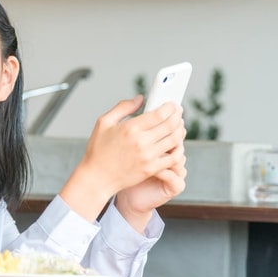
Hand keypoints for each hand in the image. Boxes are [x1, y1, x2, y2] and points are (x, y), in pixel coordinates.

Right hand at [61, 97, 185, 218]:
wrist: (97, 177)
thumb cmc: (98, 151)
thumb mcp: (104, 123)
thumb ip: (123, 107)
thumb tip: (140, 99)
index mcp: (130, 128)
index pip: (159, 114)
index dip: (170, 107)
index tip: (172, 105)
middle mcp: (141, 142)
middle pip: (170, 125)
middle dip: (177, 116)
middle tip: (178, 112)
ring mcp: (148, 156)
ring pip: (175, 140)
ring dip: (180, 130)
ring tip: (178, 126)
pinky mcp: (152, 169)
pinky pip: (173, 157)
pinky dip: (179, 149)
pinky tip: (176, 144)